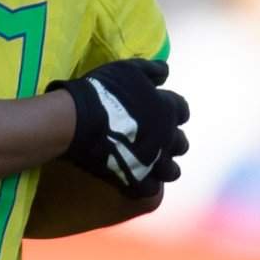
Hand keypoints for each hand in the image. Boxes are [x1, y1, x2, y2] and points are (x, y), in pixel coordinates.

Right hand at [60, 57, 187, 192]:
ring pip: (171, 171)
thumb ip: (151, 70)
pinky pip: (149, 190)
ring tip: (149, 165)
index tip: (161, 111)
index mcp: (167, 109)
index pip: (182, 110)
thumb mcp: (127, 69)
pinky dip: (144, 186)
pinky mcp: (136, 179)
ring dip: (163, 167)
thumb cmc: (102, 91)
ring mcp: (153, 161)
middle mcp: (166, 136)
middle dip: (171, 142)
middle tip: (155, 139)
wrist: (76, 121)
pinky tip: (133, 179)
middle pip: (181, 143)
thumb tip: (166, 70)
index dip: (172, 110)